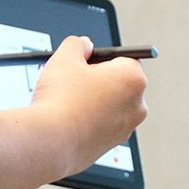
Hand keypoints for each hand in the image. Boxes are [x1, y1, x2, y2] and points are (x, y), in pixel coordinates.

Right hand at [30, 36, 147, 174]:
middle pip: (118, 82)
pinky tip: (66, 119)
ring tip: (65, 101)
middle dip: (97, 79)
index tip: (82, 62)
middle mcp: (137, 105)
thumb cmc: (61, 100)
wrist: (50, 143)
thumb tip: (84, 45)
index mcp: (133, 78)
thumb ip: (77, 44)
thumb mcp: (65, 57)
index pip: (123, 58)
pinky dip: (87, 120)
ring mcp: (126, 128)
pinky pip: (100, 125)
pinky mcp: (111, 145)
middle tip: (71, 80)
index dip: (99, 58)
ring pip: (108, 105)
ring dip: (91, 100)